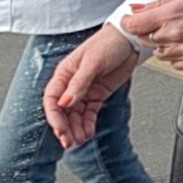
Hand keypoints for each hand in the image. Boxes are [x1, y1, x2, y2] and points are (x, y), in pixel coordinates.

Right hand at [43, 26, 141, 148]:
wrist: (130, 40)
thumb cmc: (108, 43)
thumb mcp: (93, 62)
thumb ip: (79, 83)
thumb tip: (65, 102)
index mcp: (64, 73)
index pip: (52, 98)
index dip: (54, 116)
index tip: (60, 129)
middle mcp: (72, 84)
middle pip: (62, 110)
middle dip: (64, 127)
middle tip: (69, 142)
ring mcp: (85, 90)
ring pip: (75, 114)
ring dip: (76, 129)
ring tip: (80, 141)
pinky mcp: (98, 95)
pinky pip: (89, 113)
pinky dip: (87, 124)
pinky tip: (88, 134)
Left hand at [120, 0, 182, 74]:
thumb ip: (157, 4)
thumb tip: (137, 9)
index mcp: (170, 15)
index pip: (133, 25)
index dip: (129, 24)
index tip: (131, 23)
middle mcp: (175, 34)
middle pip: (146, 40)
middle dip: (152, 33)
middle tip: (167, 25)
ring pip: (160, 54)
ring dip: (165, 46)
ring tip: (182, 34)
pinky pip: (176, 65)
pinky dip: (178, 57)